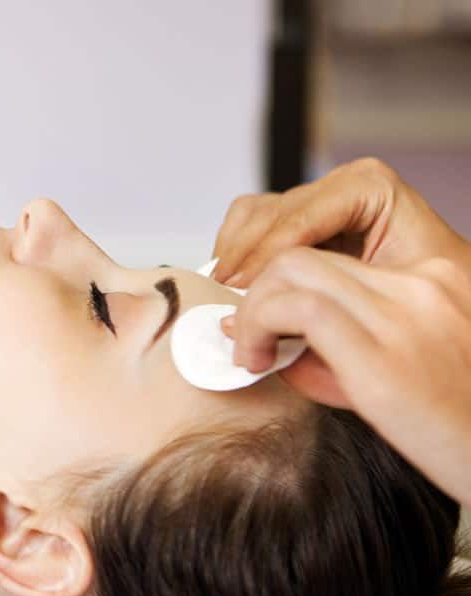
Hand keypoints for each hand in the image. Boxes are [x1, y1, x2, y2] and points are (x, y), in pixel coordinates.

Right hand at [210, 157, 466, 286]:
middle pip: (269, 214)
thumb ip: (331, 307)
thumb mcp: (391, 300)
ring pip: (251, 215)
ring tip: (225, 297)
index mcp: (370, 187)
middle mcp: (340, 187)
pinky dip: (235, 253)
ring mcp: (317, 203)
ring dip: (233, 256)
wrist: (448, 307)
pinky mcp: (300, 223)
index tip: (242, 291)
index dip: (265, 257)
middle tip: (226, 302)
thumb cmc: (434, 300)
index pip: (299, 218)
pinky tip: (234, 287)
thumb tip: (268, 329)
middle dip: (244, 260)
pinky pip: (250, 225)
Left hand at [222, 247, 470, 506]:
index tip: (261, 316)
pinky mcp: (384, 357)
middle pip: (303, 254)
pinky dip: (259, 326)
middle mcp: (424, 284)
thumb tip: (272, 342)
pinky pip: (298, 310)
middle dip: (256, 291)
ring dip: (252, 309)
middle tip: (246, 337)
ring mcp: (406, 315)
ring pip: (291, 270)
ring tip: (252, 353)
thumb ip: (346, 346)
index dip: (279, 279)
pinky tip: (258, 361)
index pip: (332, 251)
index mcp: (436, 279)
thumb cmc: (461, 428)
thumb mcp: (407, 371)